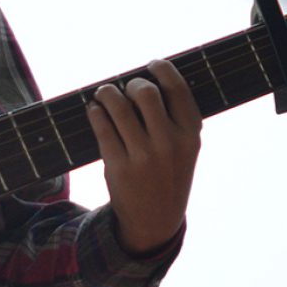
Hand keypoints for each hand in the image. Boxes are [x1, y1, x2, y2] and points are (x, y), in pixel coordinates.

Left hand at [86, 58, 201, 254]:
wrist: (155, 220)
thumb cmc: (168, 174)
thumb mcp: (184, 149)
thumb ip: (174, 118)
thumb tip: (146, 79)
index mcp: (191, 135)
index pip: (177, 88)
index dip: (162, 69)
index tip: (152, 65)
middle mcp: (169, 143)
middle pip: (145, 92)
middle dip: (132, 84)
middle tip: (125, 88)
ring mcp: (144, 156)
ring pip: (119, 106)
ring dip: (107, 93)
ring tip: (104, 94)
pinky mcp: (119, 167)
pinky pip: (102, 127)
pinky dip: (95, 112)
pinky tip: (95, 110)